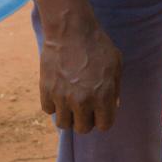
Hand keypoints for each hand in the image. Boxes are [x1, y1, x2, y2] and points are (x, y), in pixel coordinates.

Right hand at [39, 13, 122, 132]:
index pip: (104, 125)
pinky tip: (60, 92)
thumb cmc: (98, 46)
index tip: (101, 111)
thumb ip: (114, 89)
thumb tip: (111, 106)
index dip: (104, 119)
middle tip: (86, 108)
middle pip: (82, 129)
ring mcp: (62, 97)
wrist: (71, 32)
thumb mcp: (116, 65)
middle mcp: (82, 101)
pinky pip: (49, 110)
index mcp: (103, 96)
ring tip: (72, 102)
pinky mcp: (45, 91)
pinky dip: (54, 104)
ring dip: (69, 116)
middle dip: (86, 120)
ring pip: (64, 124)